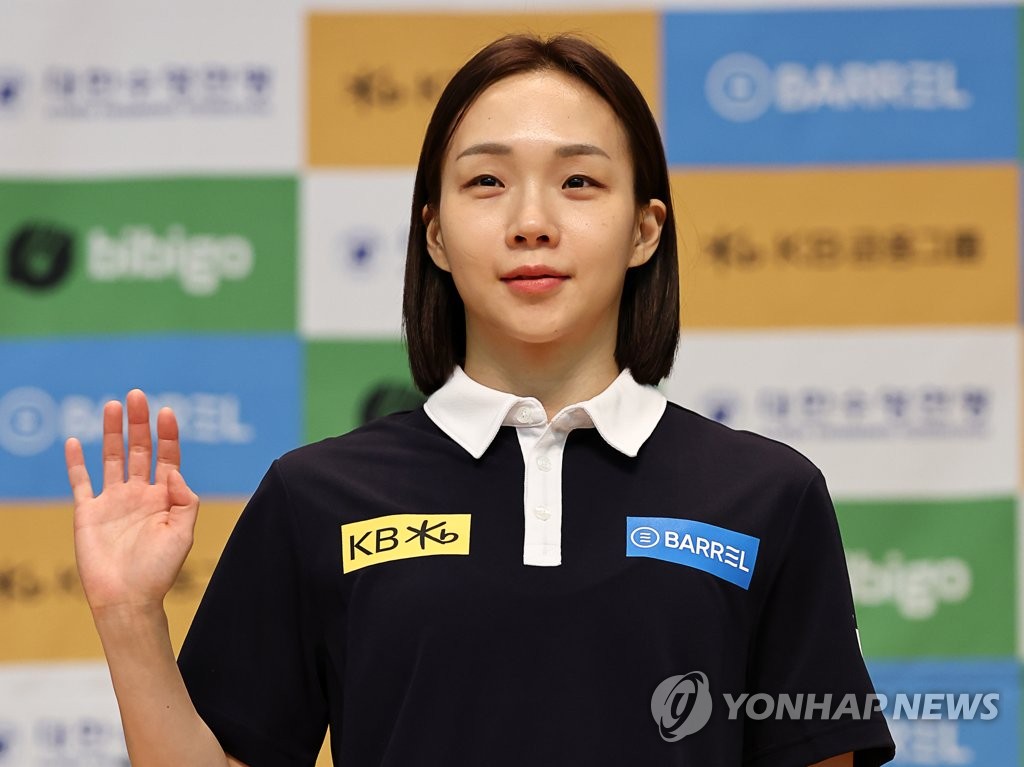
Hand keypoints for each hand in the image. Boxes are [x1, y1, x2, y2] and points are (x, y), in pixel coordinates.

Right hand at [65, 389, 199, 613]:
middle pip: (140, 450)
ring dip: (112, 432)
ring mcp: (113, 501)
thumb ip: (184, 500)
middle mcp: (139, 494)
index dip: (168, 434)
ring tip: (113, 405)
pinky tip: (75, 441)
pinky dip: (77, 462)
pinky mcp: (88, 513)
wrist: (127, 599)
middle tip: (136, 395)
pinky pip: (80, 482)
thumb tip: (175, 473)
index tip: (167, 411)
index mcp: (164, 498)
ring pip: (112, 458)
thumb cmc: (159, 570)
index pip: (167, 457)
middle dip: (139, 423)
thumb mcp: (184, 532)